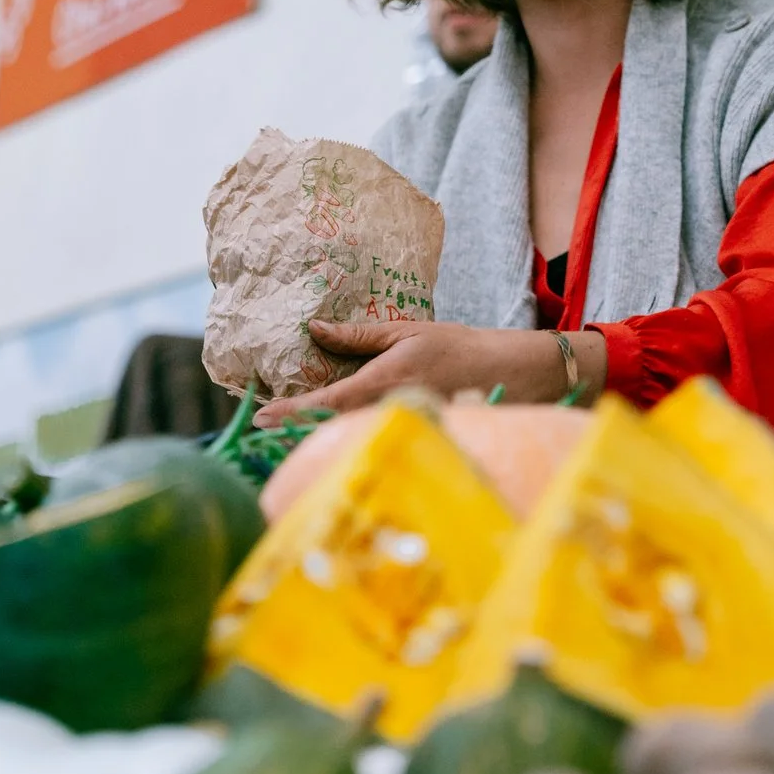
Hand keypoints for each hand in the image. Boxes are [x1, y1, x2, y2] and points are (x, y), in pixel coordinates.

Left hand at [254, 319, 603, 424]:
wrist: (512, 374)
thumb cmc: (459, 348)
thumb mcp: (405, 332)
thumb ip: (358, 335)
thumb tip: (314, 328)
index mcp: (384, 382)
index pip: (327, 404)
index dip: (291, 413)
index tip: (261, 417)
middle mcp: (389, 411)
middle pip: (330, 431)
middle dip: (296, 432)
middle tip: (265, 430)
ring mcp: (403, 431)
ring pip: (351, 441)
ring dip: (319, 439)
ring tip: (289, 435)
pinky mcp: (416, 441)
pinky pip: (374, 445)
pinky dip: (349, 443)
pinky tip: (333, 439)